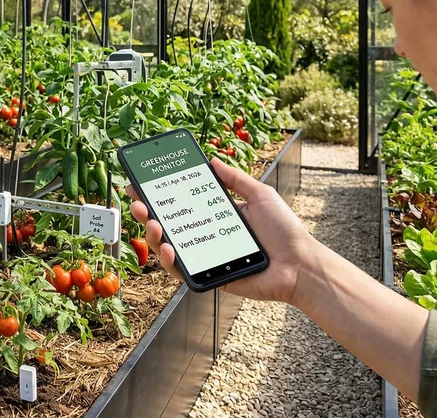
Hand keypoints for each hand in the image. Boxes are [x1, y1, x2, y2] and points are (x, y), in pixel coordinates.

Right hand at [126, 158, 316, 303]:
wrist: (299, 264)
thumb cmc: (284, 231)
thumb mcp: (259, 195)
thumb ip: (235, 179)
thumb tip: (213, 160)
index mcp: (215, 215)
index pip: (181, 203)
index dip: (159, 194)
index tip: (141, 183)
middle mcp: (206, 235)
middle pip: (167, 224)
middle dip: (145, 212)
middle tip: (137, 202)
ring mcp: (205, 256)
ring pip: (167, 247)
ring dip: (152, 235)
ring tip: (151, 223)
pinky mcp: (208, 276)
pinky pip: (180, 271)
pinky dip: (169, 261)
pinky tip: (168, 249)